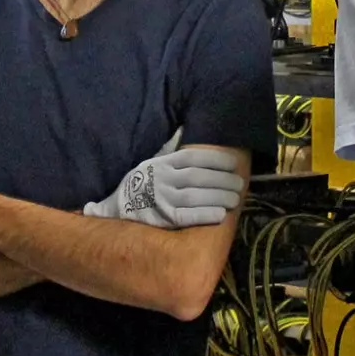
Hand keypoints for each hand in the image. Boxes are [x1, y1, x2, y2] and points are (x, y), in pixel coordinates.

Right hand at [84, 133, 244, 228]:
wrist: (115, 210)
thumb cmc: (140, 186)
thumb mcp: (152, 165)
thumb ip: (171, 155)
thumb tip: (191, 136)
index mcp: (162, 163)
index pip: (193, 157)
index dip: (216, 159)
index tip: (233, 163)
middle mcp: (162, 179)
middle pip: (199, 177)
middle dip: (223, 180)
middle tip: (240, 184)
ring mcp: (161, 199)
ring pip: (196, 196)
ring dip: (220, 197)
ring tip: (235, 199)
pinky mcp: (162, 219)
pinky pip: (187, 217)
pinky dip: (205, 215)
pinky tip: (221, 215)